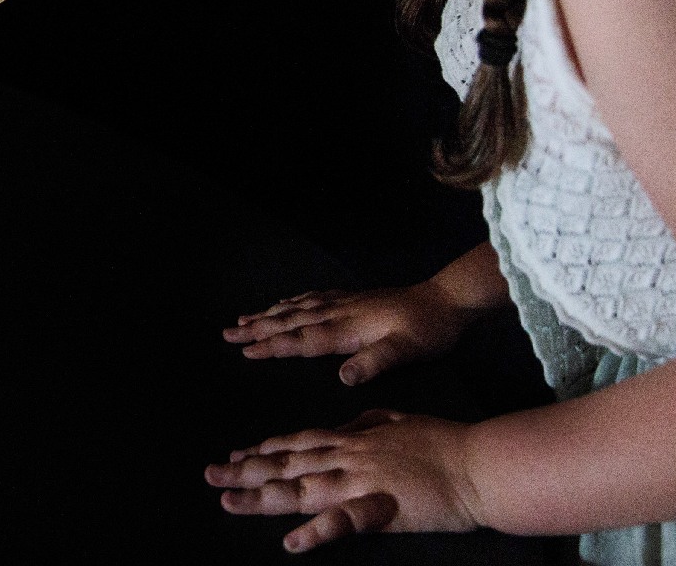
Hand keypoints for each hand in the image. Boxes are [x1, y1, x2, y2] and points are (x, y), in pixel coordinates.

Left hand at [204, 410, 483, 551]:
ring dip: (262, 496)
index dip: (265, 450)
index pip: (299, 442)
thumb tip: (347, 423)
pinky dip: (315, 532)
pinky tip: (291, 542)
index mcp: (354, 437)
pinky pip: (342, 522)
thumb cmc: (446, 443)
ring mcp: (361, 481)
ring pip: (301, 489)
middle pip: (287, 463)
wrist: (479, 464)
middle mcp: (349, 456)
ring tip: (229, 502)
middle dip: (247, 470)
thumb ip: (369, 422)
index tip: (237, 455)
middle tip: (212, 475)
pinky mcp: (381, 508)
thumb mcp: (400, 420)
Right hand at [223, 282, 471, 384]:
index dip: (272, 346)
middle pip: (291, 321)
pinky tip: (286, 303)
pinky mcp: (354, 299)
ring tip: (245, 318)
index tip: (245, 350)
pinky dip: (293, 302)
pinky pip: (313, 298)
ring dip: (269, 314)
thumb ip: (375, 362)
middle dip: (258, 328)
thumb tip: (342, 377)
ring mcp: (345, 303)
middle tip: (228, 332)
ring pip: (298, 308)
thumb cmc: (428, 331)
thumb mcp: (407, 351)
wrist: (447, 300)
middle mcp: (340, 313)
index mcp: (348, 330)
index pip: (302, 340)